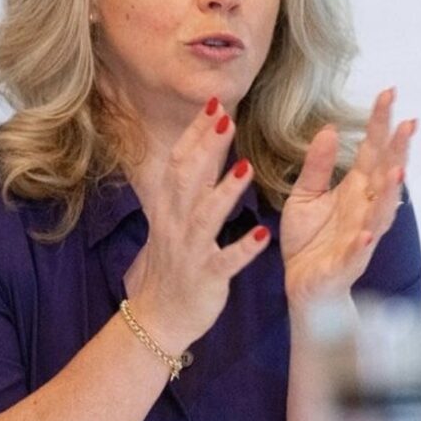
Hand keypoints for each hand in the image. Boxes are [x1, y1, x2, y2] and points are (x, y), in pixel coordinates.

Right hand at [124, 99, 269, 350]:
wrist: (158, 317)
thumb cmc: (173, 264)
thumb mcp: (174, 220)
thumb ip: (190, 186)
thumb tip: (205, 146)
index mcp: (169, 208)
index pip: (179, 162)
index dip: (195, 133)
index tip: (214, 103)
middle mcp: (175, 225)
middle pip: (188, 179)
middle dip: (207, 148)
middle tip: (228, 118)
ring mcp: (189, 251)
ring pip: (205, 217)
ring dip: (225, 192)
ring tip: (247, 168)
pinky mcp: (206, 278)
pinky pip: (225, 262)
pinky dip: (243, 249)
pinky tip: (262, 235)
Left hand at [281, 88, 414, 306]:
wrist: (303, 286)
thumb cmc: (309, 242)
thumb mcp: (305, 195)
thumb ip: (317, 166)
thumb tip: (329, 129)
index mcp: (355, 189)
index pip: (372, 150)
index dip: (380, 124)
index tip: (389, 93)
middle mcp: (364, 209)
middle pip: (385, 176)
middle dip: (397, 152)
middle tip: (407, 124)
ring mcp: (360, 236)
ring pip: (380, 212)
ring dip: (390, 194)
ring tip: (397, 171)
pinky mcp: (346, 263)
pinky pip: (357, 253)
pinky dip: (363, 243)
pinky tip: (368, 233)